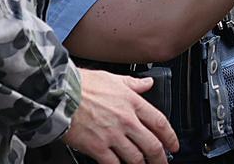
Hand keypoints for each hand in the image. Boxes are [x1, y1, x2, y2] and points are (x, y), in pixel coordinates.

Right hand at [62, 69, 178, 163]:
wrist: (59, 94)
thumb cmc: (82, 85)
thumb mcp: (112, 78)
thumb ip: (132, 83)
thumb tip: (147, 83)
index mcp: (132, 102)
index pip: (160, 123)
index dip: (170, 137)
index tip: (173, 145)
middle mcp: (126, 120)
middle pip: (152, 145)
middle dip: (160, 158)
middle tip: (163, 162)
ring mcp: (113, 136)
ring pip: (136, 158)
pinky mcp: (98, 148)